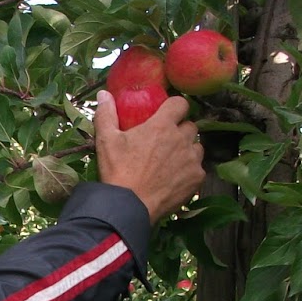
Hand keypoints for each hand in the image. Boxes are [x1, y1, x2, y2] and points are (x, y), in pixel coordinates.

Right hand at [93, 91, 203, 221]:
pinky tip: (174, 178)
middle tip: (164, 142)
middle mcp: (181, 139)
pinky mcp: (196, 178)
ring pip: (197, 147)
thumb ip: (106, 114)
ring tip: (171, 161)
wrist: (129, 206)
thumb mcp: (106, 140)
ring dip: (187, 150)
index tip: (167, 114)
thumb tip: (104, 94)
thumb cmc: (117, 171)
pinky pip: (198, 168)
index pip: (181, 104)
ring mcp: (192, 159)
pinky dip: (189, 171)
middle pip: (190, 126)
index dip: (175, 107)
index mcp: (162, 125)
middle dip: (180, 130)